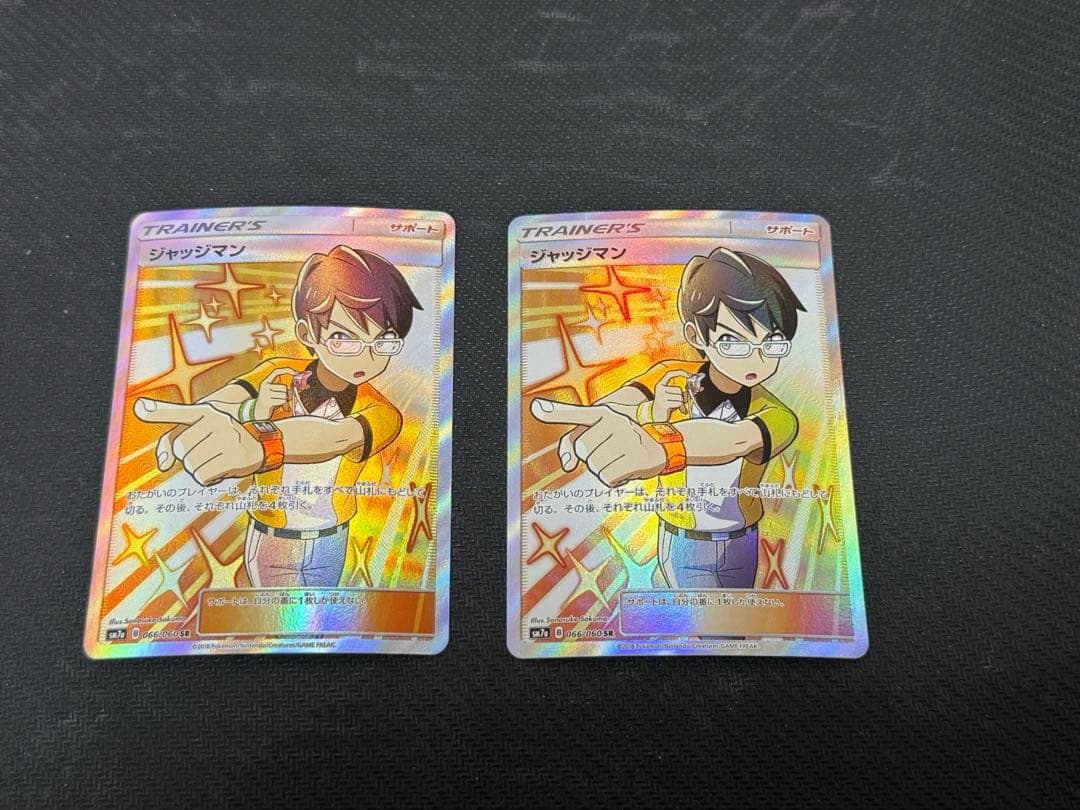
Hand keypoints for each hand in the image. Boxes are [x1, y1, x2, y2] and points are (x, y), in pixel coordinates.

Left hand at [134, 398, 264, 485]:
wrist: (261, 446)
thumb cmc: (223, 440)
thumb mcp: (201, 432)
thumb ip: (172, 442)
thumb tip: (162, 464)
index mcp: (205, 412)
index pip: (178, 413)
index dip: (156, 411)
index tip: (139, 407)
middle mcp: (216, 420)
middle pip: (180, 450)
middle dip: (190, 458)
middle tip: (209, 452)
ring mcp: (227, 438)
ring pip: (191, 465)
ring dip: (199, 470)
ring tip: (216, 461)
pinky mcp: (234, 457)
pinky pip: (203, 476)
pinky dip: (208, 478)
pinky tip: (220, 470)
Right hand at [254, 373, 289, 419]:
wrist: (258, 412)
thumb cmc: (268, 401)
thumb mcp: (274, 392)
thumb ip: (282, 389)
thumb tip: (293, 389)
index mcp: (266, 382)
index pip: (276, 372)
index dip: (286, 370)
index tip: (294, 372)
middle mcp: (264, 386)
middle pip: (284, 387)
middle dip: (286, 394)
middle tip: (282, 398)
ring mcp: (265, 394)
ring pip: (284, 395)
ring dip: (284, 400)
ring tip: (278, 402)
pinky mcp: (267, 402)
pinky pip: (282, 401)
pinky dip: (283, 404)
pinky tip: (277, 405)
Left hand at [530, 398, 667, 487]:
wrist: (663, 446)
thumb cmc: (624, 441)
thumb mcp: (601, 434)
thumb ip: (573, 444)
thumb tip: (566, 465)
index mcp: (603, 413)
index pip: (577, 413)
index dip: (554, 412)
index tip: (536, 407)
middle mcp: (615, 421)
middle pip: (583, 451)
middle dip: (593, 458)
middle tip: (613, 452)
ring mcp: (628, 438)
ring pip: (595, 466)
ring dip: (605, 469)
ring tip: (621, 459)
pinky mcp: (636, 457)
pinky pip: (608, 478)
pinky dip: (615, 479)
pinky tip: (627, 469)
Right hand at [651, 370, 689, 421]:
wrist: (657, 416)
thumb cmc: (666, 404)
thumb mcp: (672, 396)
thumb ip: (683, 391)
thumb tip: (698, 388)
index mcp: (660, 384)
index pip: (670, 374)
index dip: (680, 372)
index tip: (688, 375)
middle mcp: (659, 389)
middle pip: (678, 389)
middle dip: (682, 396)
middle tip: (679, 401)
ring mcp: (661, 396)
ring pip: (680, 397)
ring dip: (681, 402)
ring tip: (675, 405)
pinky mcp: (663, 404)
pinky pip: (679, 403)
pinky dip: (680, 407)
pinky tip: (675, 408)